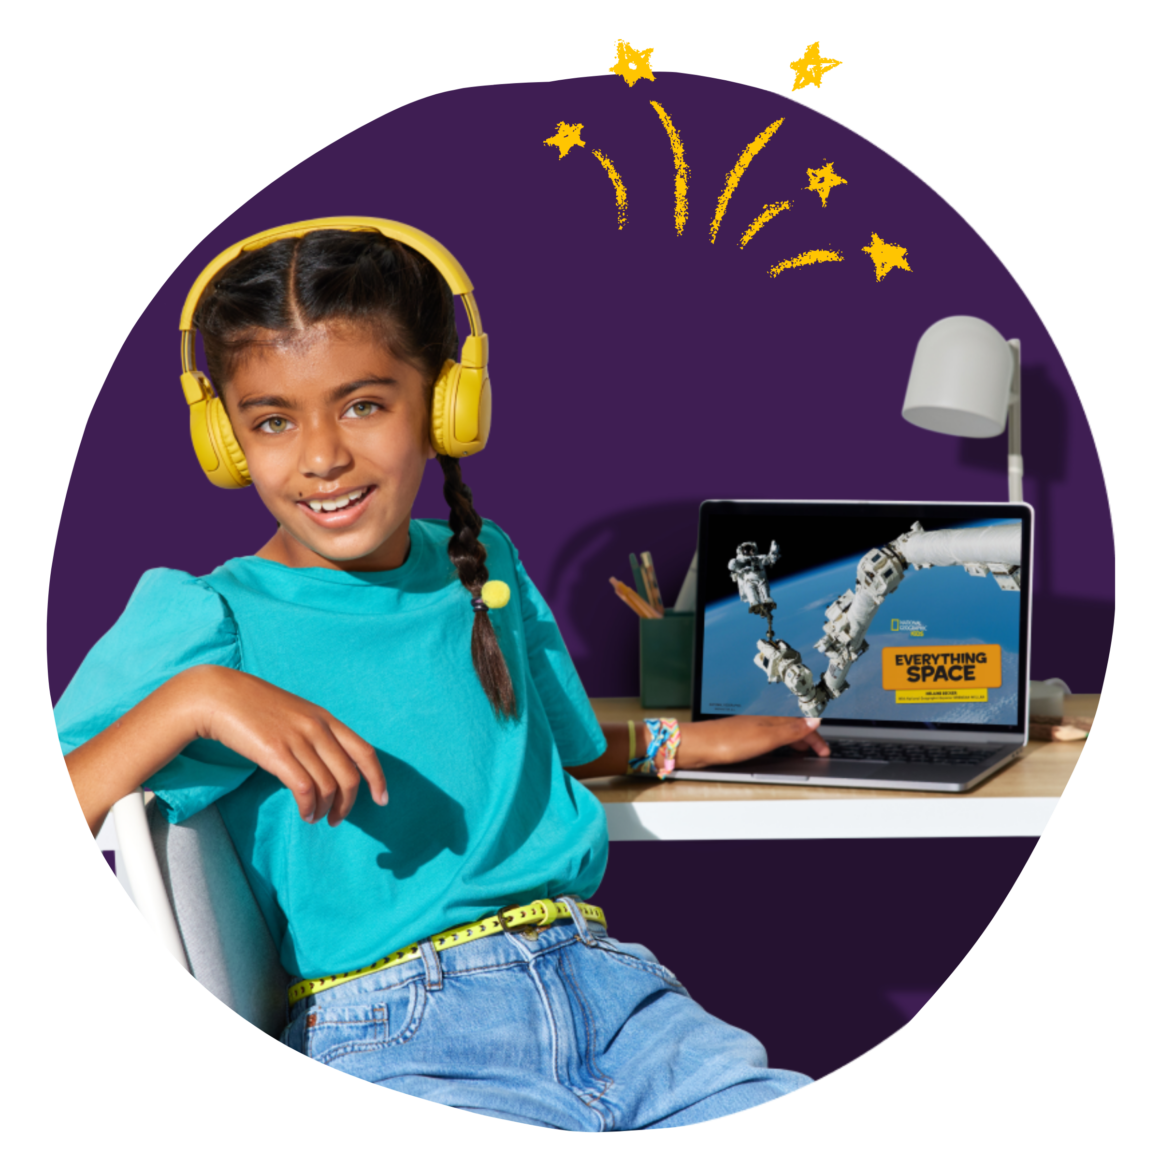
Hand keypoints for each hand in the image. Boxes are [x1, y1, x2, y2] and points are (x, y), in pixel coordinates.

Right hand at [184, 666, 387, 825]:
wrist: (219, 696)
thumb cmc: (256, 708)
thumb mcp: (296, 714)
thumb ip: (315, 734)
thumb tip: (329, 765)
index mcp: (326, 719)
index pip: (365, 752)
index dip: (377, 778)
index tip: (382, 799)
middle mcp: (318, 728)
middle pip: (349, 776)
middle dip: (348, 804)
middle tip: (337, 819)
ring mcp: (298, 740)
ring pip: (328, 786)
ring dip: (325, 809)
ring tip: (315, 818)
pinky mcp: (276, 753)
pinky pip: (304, 788)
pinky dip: (308, 807)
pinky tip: (304, 813)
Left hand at [677, 715, 829, 769]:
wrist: (698, 746)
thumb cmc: (727, 741)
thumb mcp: (765, 738)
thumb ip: (790, 730)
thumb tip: (814, 720)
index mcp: (770, 718)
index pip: (801, 725)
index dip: (815, 738)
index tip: (825, 750)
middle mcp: (761, 720)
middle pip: (792, 727)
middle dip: (808, 738)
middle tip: (818, 752)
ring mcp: (751, 728)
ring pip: (780, 732)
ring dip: (795, 740)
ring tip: (803, 750)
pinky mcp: (741, 736)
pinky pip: (769, 737)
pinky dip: (780, 743)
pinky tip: (775, 749)